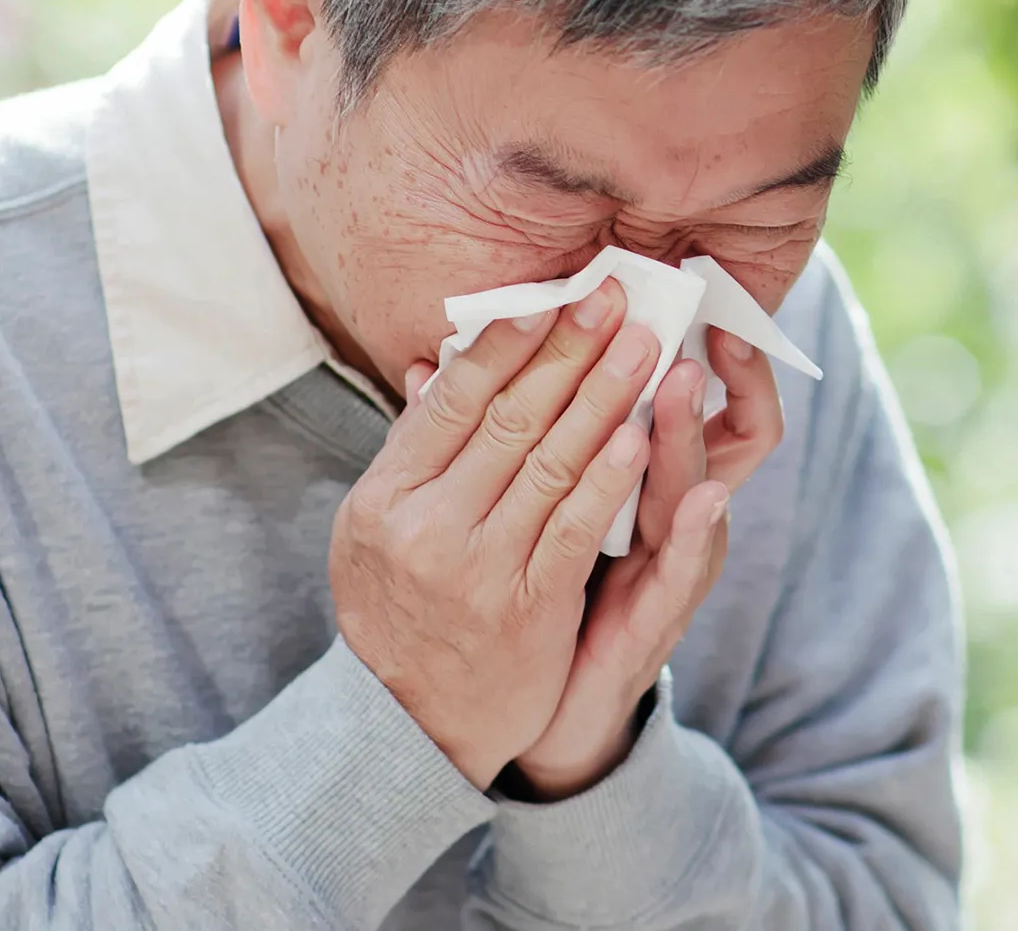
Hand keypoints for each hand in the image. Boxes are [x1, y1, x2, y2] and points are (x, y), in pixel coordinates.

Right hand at [329, 280, 661, 788]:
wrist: (406, 721)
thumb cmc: (395, 606)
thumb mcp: (374, 527)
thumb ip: (413, 450)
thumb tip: (434, 366)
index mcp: (386, 496)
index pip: (453, 400)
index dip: (505, 343)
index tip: (549, 296)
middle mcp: (427, 526)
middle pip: (508, 420)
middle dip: (567, 353)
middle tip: (614, 301)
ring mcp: (478, 568)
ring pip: (549, 464)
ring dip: (602, 399)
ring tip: (643, 348)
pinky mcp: (527, 608)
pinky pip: (575, 529)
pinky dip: (609, 478)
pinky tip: (640, 434)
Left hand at [512, 328, 784, 798]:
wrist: (551, 712)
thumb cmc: (539, 595)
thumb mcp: (528, 509)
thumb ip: (500, 442)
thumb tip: (438, 363)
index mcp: (629, 481)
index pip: (670, 400)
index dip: (676, 347)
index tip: (665, 284)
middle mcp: (662, 516)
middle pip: (693, 430)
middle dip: (688, 366)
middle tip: (695, 307)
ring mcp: (668, 567)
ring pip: (695, 489)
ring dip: (692, 433)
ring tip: (690, 374)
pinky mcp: (661, 620)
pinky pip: (684, 572)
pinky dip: (693, 534)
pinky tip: (703, 497)